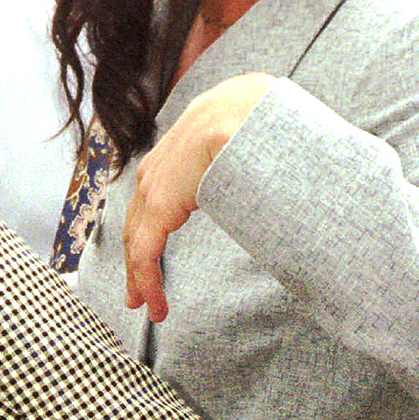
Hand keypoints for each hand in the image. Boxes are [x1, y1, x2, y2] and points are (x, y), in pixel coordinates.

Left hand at [124, 74, 271, 320]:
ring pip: (138, 235)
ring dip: (142, 276)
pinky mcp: (160, 201)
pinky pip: (145, 249)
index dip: (154, 221)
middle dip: (138, 253)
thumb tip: (281, 168)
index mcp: (189, 135)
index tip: (155, 250)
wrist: (255, 114)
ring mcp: (158, 177)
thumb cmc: (275, 125)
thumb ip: (251, 152)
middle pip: (141, 212)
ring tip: (150, 306)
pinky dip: (148, 280)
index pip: (161, 184)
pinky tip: (157, 305)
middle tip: (138, 291)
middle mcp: (165, 155)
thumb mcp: (255, 135)